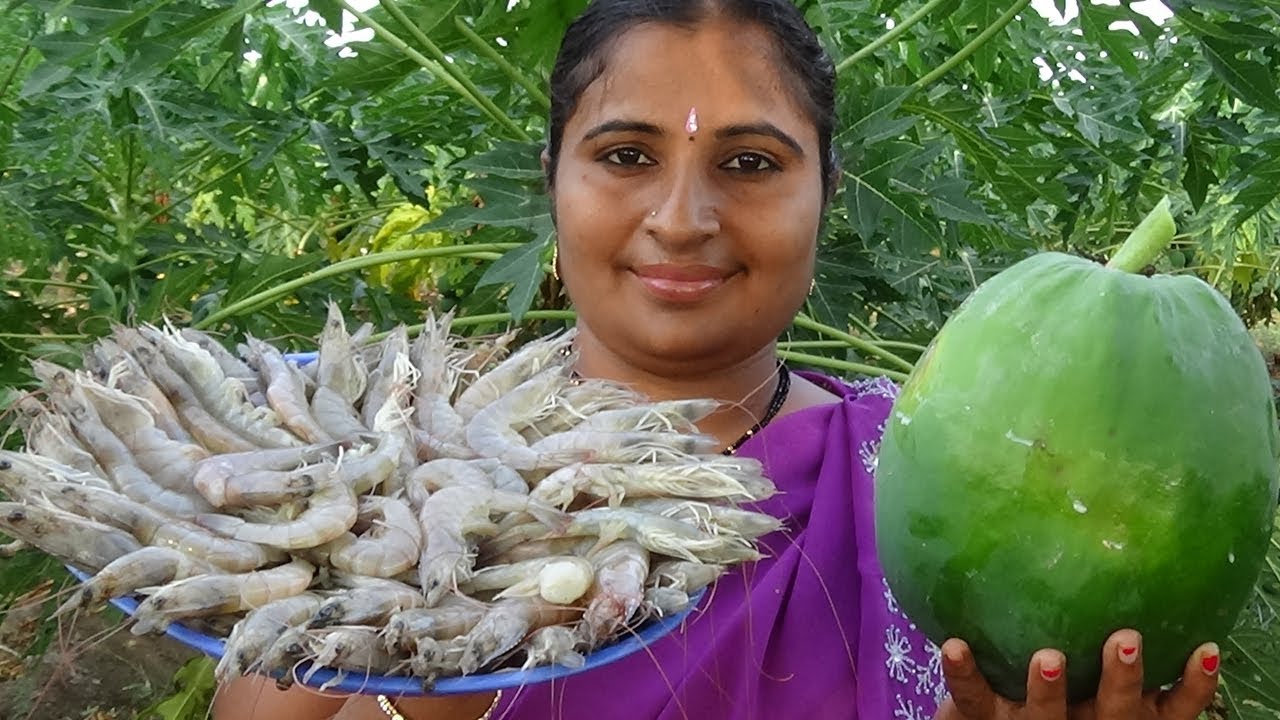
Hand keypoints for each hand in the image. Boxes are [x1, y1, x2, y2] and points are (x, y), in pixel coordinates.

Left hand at [934, 629, 1219, 719]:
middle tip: (1126, 640)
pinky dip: (965, 671)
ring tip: (1047, 657)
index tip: (1207, 648)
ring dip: (1048, 689)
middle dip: (1123, 680)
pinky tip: (955, 644)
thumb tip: (1121, 536)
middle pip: (1115, 714)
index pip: (1170, 708)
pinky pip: (971, 695)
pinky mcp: (983, 717)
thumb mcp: (1088, 668)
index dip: (1193, 685)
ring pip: (1046, 717)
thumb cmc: (1044, 683)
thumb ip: (1100, 619)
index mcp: (1115, 713)